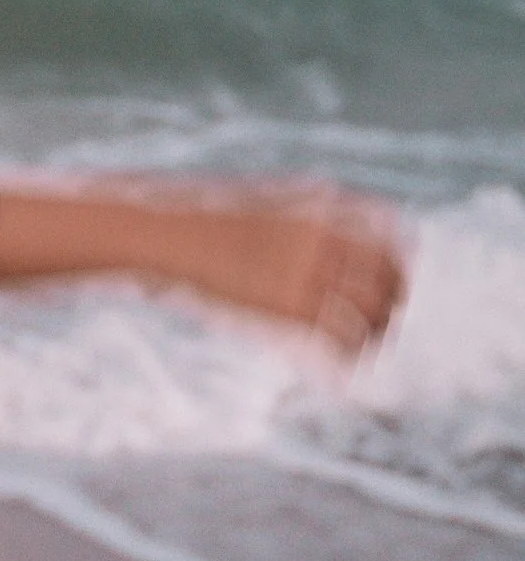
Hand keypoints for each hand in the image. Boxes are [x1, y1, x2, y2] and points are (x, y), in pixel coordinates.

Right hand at [189, 190, 409, 356]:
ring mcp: (308, 268)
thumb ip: (298, 212)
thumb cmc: (195, 216)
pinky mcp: (289, 304)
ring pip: (374, 309)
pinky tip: (343, 361)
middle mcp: (323, 232)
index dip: (402, 254)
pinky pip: (343, 336)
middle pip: (391, 272)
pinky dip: (350, 353)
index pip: (391, 226)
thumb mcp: (255, 198)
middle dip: (394, 298)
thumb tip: (326, 228)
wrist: (157, 232)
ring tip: (367, 345)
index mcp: (316, 201)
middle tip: (385, 317)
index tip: (396, 274)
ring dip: (377, 331)